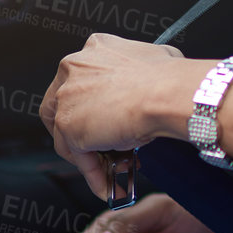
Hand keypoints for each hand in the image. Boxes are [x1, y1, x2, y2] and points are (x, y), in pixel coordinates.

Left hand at [40, 33, 198, 193]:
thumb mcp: (154, 62)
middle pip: (62, 104)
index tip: (103, 120)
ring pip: (66, 133)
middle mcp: (74, 67)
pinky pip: (77, 156)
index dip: (90, 104)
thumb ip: (139, 74)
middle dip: (78, 129)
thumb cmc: (170, 79)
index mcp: (94, 48)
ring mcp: (67, 96)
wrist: (168, 94)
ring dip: (87, 155)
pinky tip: (110, 184)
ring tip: (109, 171)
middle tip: (98, 146)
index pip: (80, 79)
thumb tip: (148, 90)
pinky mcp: (67, 125)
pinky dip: (93, 174)